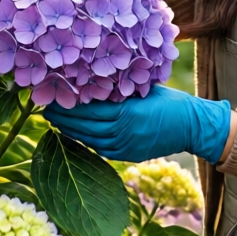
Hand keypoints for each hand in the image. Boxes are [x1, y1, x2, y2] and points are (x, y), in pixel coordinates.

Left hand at [45, 86, 232, 163]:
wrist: (192, 126)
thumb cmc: (170, 101)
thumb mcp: (143, 88)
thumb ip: (119, 89)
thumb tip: (91, 81)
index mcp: (125, 112)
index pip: (87, 109)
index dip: (67, 104)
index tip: (52, 96)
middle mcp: (122, 132)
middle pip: (83, 126)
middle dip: (62, 119)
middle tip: (44, 110)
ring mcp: (125, 146)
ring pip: (89, 140)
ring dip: (70, 131)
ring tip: (55, 122)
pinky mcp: (128, 155)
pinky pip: (100, 148)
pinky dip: (85, 141)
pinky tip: (75, 134)